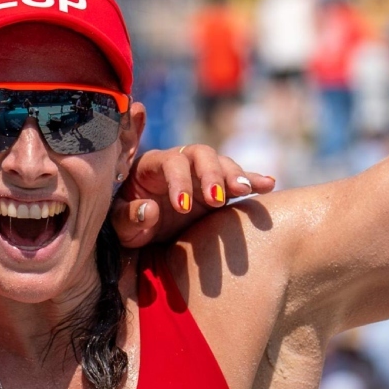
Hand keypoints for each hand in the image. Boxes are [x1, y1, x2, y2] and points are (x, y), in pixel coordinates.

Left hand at [112, 145, 275, 247]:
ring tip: (244, 191)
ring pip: (223, 164)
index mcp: (151, 166)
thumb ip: (128, 218)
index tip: (183, 207)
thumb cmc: (128, 225)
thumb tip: (150, 209)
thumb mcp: (120, 227)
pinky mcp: (219, 190)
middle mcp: (180, 163)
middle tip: (217, 200)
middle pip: (201, 154)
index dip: (179, 181)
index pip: (170, 162)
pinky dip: (253, 181)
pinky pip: (239, 181)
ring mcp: (202, 175)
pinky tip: (268, 185)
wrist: (145, 234)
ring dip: (234, 176)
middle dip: (211, 174)